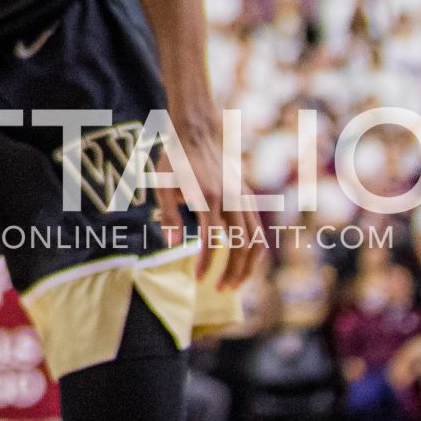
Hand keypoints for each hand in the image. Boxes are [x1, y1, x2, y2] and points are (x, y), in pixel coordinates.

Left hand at [155, 98, 262, 290]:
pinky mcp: (248, 197)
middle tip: (219, 290)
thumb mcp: (162, 184)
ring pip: (257, 241)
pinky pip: (259, 230)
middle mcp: (230, 199)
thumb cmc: (175, 159)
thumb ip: (168, 214)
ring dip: (247, 267)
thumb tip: (173, 244)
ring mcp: (243, 198)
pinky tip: (242, 264)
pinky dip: (254, 251)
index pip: (212, 239)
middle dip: (233, 272)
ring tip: (232, 284)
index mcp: (207, 196)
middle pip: (242, 245)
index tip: (198, 279)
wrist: (197, 130)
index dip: (206, 262)